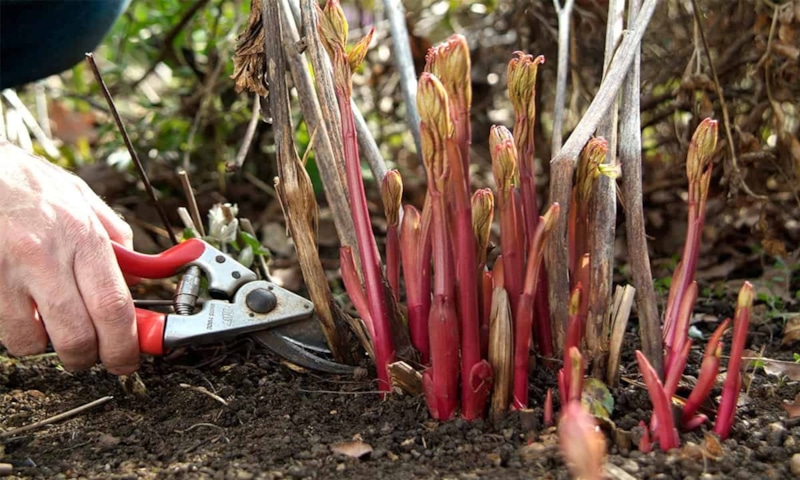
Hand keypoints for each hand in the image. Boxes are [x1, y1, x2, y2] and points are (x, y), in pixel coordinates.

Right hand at [0, 140, 138, 373]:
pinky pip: (5, 332)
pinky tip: (23, 312)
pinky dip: (18, 333)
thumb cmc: (25, 183)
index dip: (126, 344)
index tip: (130, 358)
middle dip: (89, 358)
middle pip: (78, 335)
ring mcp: (7, 272)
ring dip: (47, 346)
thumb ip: (114, 237)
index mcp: (82, 236)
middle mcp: (46, 257)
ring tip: (51, 326)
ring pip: (34, 342)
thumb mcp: (80, 197)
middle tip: (92, 356)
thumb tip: (138, 275)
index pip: (114, 306)